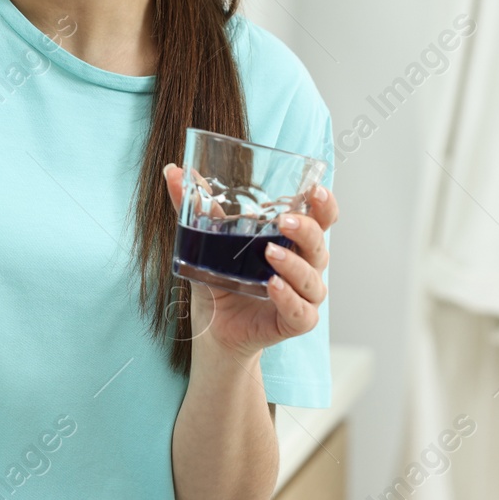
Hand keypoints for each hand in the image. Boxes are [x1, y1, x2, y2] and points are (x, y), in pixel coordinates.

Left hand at [163, 163, 336, 356]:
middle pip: (319, 244)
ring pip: (312, 279)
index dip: (324, 205)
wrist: (212, 326)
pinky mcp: (295, 322)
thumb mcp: (205, 240)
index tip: (315, 190)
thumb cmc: (221, 278)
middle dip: (307, 229)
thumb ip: (194, 207)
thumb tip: (174, 172)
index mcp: (292, 241)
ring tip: (270, 253)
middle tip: (285, 220)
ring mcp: (303, 295)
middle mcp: (305, 266)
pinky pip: (301, 312)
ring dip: (294, 265)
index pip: (320, 219)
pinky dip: (288, 298)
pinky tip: (273, 286)